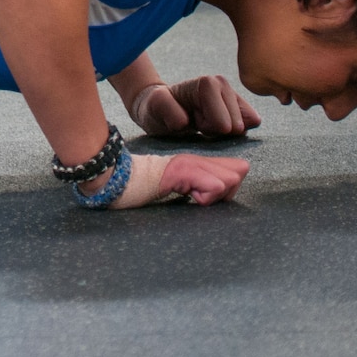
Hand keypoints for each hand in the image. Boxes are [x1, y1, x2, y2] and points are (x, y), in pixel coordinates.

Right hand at [109, 152, 250, 207]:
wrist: (118, 180)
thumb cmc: (145, 188)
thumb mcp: (180, 187)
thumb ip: (200, 185)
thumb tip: (223, 189)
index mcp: (197, 162)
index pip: (237, 168)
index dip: (230, 188)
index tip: (207, 196)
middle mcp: (196, 159)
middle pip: (238, 173)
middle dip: (226, 193)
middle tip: (201, 198)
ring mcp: (189, 163)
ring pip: (228, 180)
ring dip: (215, 197)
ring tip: (192, 197)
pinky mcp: (181, 172)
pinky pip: (212, 186)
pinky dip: (206, 197)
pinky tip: (189, 197)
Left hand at [129, 74, 262, 139]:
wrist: (162, 109)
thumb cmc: (158, 109)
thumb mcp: (155, 108)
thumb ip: (166, 110)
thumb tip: (184, 121)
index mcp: (208, 83)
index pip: (222, 124)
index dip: (206, 127)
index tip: (190, 119)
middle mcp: (224, 84)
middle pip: (235, 127)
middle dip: (215, 130)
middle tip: (197, 121)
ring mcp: (234, 95)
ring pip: (243, 129)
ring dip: (222, 131)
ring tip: (203, 122)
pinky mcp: (241, 106)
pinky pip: (251, 126)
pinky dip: (233, 133)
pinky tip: (217, 125)